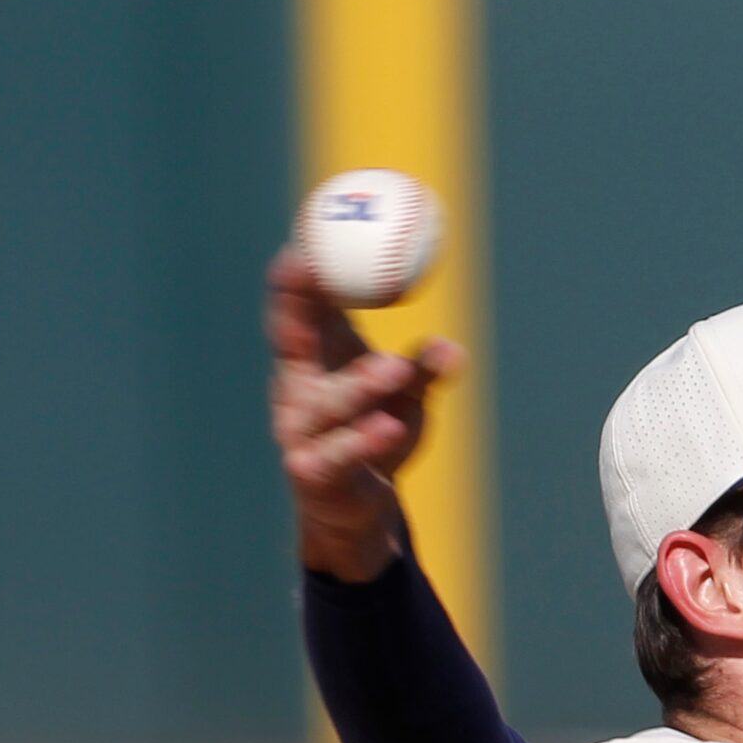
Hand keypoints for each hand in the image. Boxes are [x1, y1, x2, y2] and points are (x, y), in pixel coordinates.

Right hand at [266, 246, 461, 580]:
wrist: (362, 510)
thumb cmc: (378, 432)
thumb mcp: (406, 395)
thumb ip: (425, 369)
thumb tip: (453, 348)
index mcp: (309, 358)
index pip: (296, 305)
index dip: (298, 271)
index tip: (310, 232)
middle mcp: (294, 390)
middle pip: (289, 338)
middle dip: (295, 301)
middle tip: (315, 267)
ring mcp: (298, 432)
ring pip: (328, 402)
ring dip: (361, 384)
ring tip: (396, 370)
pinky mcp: (312, 474)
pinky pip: (340, 453)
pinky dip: (366, 440)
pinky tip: (390, 426)